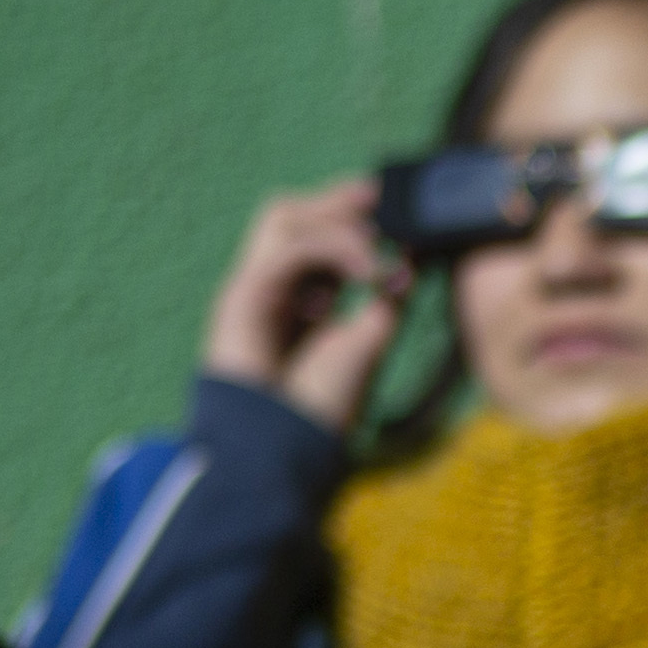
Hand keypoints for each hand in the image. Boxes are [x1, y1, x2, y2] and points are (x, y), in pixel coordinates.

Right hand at [198, 178, 407, 434]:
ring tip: (373, 252)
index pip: (315, 232)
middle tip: (380, 199)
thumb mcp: (368, 343)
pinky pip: (286, 248)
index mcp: (297, 296)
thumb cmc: (319, 406)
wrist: (284, 448)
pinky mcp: (242, 296)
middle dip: (338, 199)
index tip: (392, 204)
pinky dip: (330, 249)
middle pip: (291, 212)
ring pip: (281, 216)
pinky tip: (363, 273)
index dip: (348, 210)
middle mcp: (272, 285)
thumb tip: (405, 261)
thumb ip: (384, 302)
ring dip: (335, 222)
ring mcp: (253, 287)